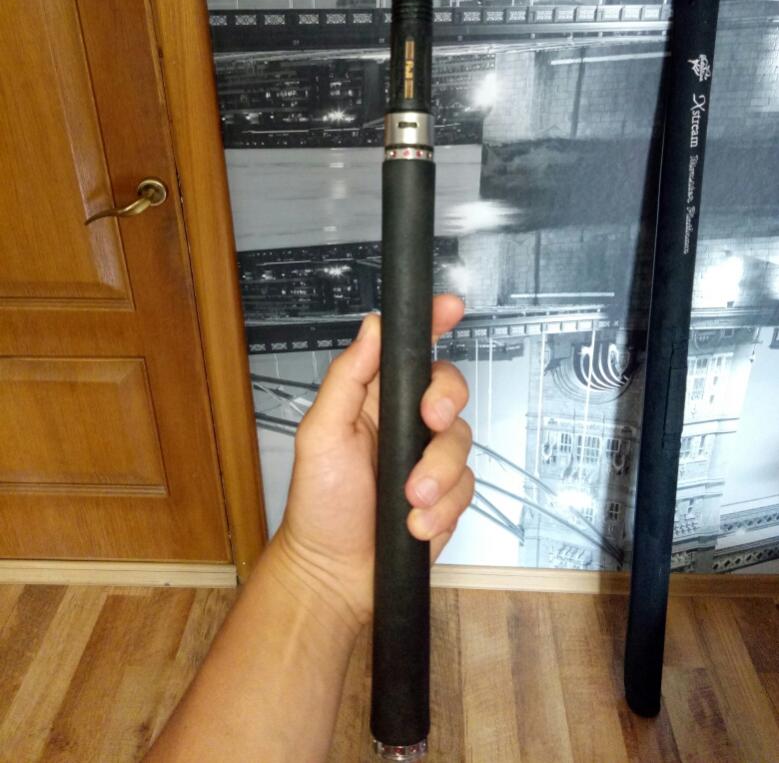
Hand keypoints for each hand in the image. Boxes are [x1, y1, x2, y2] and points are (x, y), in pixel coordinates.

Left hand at [275, 294, 472, 629]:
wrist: (335, 573)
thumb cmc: (320, 504)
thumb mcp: (321, 433)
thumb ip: (347, 378)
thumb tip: (371, 328)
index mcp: (375, 398)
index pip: (410, 350)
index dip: (434, 323)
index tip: (448, 307)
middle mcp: (406, 422)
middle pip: (449, 389)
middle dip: (447, 402)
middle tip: (431, 423)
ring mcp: (428, 458)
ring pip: (462, 442)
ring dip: (438, 474)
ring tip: (410, 500)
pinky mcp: (447, 495)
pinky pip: (467, 487)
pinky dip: (444, 508)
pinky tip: (416, 524)